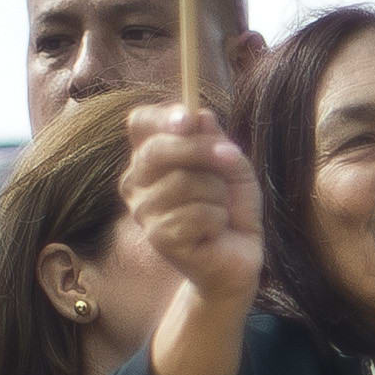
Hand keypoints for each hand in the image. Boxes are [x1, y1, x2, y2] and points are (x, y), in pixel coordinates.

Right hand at [120, 99, 265, 312]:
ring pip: (185, 183)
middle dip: (202, 150)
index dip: (161, 117)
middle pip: (158, 150)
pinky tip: (215, 230)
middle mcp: (137, 182)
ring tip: (219, 208)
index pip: (140, 123)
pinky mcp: (157, 237)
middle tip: (230, 159)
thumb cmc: (230, 209)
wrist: (236, 258)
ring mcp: (143, 211)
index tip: (188, 119)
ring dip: (218, 193)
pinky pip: (197, 213)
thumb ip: (217, 142)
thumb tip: (201, 116)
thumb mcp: (233, 168)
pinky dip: (218, 218)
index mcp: (151, 157)